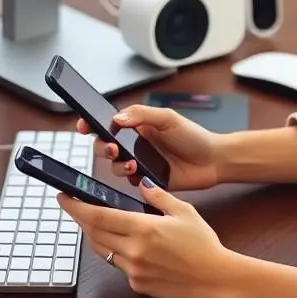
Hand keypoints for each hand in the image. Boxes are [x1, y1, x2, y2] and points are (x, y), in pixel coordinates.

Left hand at [57, 180, 233, 297]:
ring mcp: (133, 270)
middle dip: (82, 219)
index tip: (63, 198)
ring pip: (102, 251)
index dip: (77, 207)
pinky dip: (116, 252)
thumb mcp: (184, 212)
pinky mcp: (137, 284)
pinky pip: (117, 265)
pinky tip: (126, 245)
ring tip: (99, 223)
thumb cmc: (203, 244)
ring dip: (96, 236)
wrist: (215, 277)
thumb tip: (143, 184)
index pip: (99, 216)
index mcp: (143, 228)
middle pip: (94, 233)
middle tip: (76, 207)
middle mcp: (133, 251)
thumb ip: (159, 197)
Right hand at [77, 104, 220, 191]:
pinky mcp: (146, 181)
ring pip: (114, 166)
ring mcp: (139, 163)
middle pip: (105, 146)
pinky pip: (128, 182)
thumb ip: (142, 115)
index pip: (108, 123)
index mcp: (138, 126)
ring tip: (131, 163)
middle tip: (111, 148)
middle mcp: (135, 144)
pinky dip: (129, 178)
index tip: (83, 125)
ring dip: (117, 165)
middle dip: (102, 148)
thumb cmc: (193, 136)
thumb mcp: (168, 118)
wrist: (212, 161)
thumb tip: (117, 118)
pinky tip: (139, 175)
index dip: (92, 124)